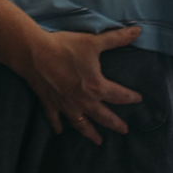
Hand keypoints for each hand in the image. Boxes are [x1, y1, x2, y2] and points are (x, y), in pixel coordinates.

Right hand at [17, 24, 143, 142]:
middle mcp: (84, 101)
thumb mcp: (93, 42)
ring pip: (82, 124)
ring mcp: (66, 105)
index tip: (138, 100)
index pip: (119, 96)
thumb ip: (116, 38)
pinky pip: (55, 118)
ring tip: (98, 141)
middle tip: (124, 130)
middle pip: (104, 116)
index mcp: (97, 87)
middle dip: (115, 124)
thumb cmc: (65, 47)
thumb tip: (138, 30)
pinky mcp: (50, 104)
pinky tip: (60, 131)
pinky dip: (58, 125)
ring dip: (91, 133)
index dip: (131, 98)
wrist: (34, 53)